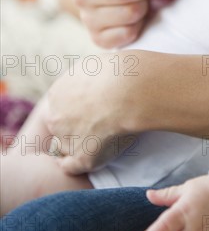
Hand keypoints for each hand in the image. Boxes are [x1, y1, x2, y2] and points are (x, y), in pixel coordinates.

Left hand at [45, 50, 141, 173]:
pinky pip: (71, 167)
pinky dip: (78, 164)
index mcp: (58, 92)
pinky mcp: (82, 156)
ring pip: (66, 146)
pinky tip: (92, 158)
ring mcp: (67, 138)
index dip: (76, 109)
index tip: (92, 110)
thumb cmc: (121, 72)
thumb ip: (90, 76)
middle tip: (99, 124)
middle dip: (75, 126)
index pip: (61, 106)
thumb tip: (99, 76)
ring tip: (104, 139)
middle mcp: (56, 116)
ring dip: (80, 145)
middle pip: (60, 126)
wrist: (131, 90)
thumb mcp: (97, 64)